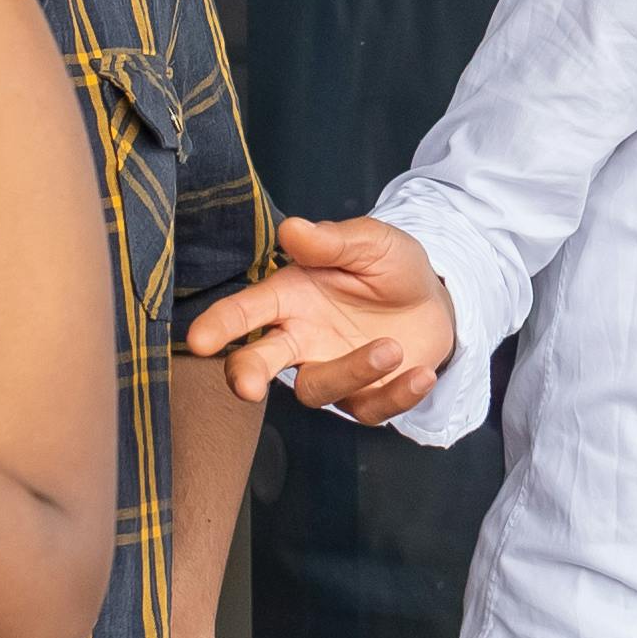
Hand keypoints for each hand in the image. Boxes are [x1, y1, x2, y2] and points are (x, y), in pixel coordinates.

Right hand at [184, 213, 457, 419]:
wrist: (436, 299)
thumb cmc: (390, 266)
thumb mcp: (370, 243)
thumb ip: (333, 241)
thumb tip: (292, 228)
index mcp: (290, 297)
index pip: (246, 311)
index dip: (220, 325)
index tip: (199, 339)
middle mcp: (301, 339)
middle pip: (259, 363)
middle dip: (246, 375)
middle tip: (246, 387)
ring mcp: (330, 371)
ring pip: (317, 390)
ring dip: (350, 372)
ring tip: (390, 347)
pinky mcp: (365, 398)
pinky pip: (369, 409)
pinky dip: (397, 395)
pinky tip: (420, 374)